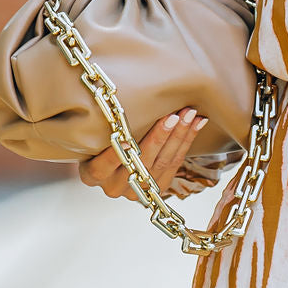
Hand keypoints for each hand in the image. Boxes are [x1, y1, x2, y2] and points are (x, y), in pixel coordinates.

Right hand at [78, 108, 207, 199]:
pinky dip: (186, 142)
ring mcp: (137, 191)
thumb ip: (101, 126)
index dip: (118, 151)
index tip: (130, 136)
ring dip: (179, 136)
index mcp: (92, 175)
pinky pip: (175, 165)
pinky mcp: (157, 189)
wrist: (108, 165)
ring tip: (190, 115)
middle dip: (161, 136)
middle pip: (142, 161)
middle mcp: (114, 187)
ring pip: (162, 163)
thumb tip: (112, 96)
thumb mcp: (92, 138)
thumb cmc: (97, 142)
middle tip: (175, 115)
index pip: (106, 163)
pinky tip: (196, 124)